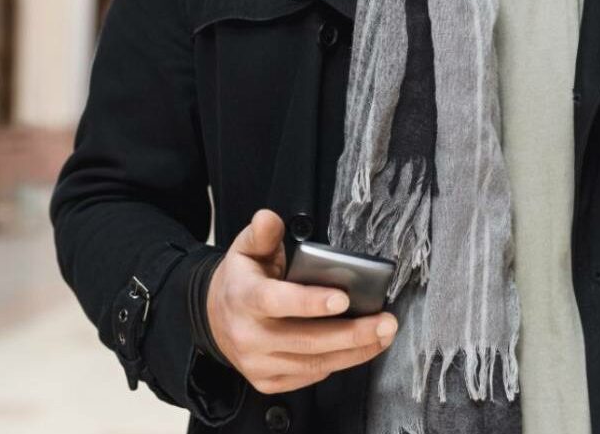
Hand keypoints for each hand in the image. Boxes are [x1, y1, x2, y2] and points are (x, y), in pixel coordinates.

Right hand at [205, 209, 398, 394]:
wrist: (214, 318)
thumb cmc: (242, 280)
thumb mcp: (246, 249)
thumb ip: (262, 233)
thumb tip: (269, 217)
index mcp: (244, 298)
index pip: (277, 302)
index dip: (310, 302)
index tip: (343, 299)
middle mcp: (249, 336)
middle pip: (306, 340)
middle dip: (352, 334)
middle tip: (386, 322)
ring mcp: (257, 364)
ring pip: (313, 364)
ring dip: (354, 352)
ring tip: (383, 336)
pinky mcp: (266, 382)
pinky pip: (309, 378)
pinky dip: (338, 364)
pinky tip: (359, 350)